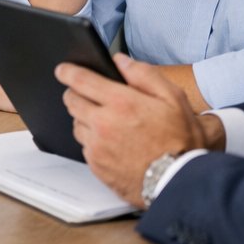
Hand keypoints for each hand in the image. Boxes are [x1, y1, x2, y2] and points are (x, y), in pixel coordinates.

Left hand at [56, 53, 216, 206]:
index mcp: (121, 103)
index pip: (81, 80)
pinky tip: (110, 142)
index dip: (68, 72)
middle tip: (87, 94)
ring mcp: (97, 146)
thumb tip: (120, 61)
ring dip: (84, 118)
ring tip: (105, 121)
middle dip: (75, 93)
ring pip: (76, 124)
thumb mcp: (173, 99)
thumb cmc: (180, 141)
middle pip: (71, 101)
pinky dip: (92, 140)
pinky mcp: (96, 166)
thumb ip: (144, 75)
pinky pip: (84, 146)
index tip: (63, 69)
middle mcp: (103, 124)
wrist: (179, 182)